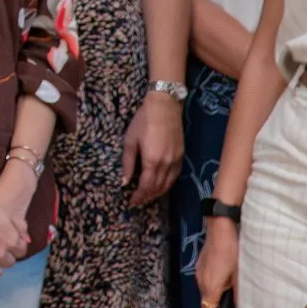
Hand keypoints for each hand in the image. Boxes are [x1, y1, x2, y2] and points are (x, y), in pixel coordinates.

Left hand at [122, 91, 184, 207]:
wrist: (165, 105)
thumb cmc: (144, 121)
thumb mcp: (130, 141)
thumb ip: (128, 163)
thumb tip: (124, 182)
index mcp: (152, 160)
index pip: (146, 186)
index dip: (138, 197)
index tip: (131, 202)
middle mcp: (166, 163)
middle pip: (157, 188)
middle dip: (147, 197)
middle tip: (137, 201)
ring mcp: (176, 160)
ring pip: (168, 184)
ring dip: (157, 193)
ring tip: (147, 196)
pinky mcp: (181, 155)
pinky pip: (175, 176)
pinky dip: (167, 184)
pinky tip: (160, 185)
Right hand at [196, 218, 238, 307]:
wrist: (220, 226)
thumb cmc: (232, 250)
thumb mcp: (240, 273)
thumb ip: (239, 294)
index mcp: (210, 288)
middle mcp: (200, 282)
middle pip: (207, 301)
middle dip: (220, 300)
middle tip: (235, 292)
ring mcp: (198, 271)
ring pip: (207, 288)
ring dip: (218, 287)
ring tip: (232, 277)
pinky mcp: (200, 262)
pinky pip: (206, 277)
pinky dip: (214, 277)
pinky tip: (225, 267)